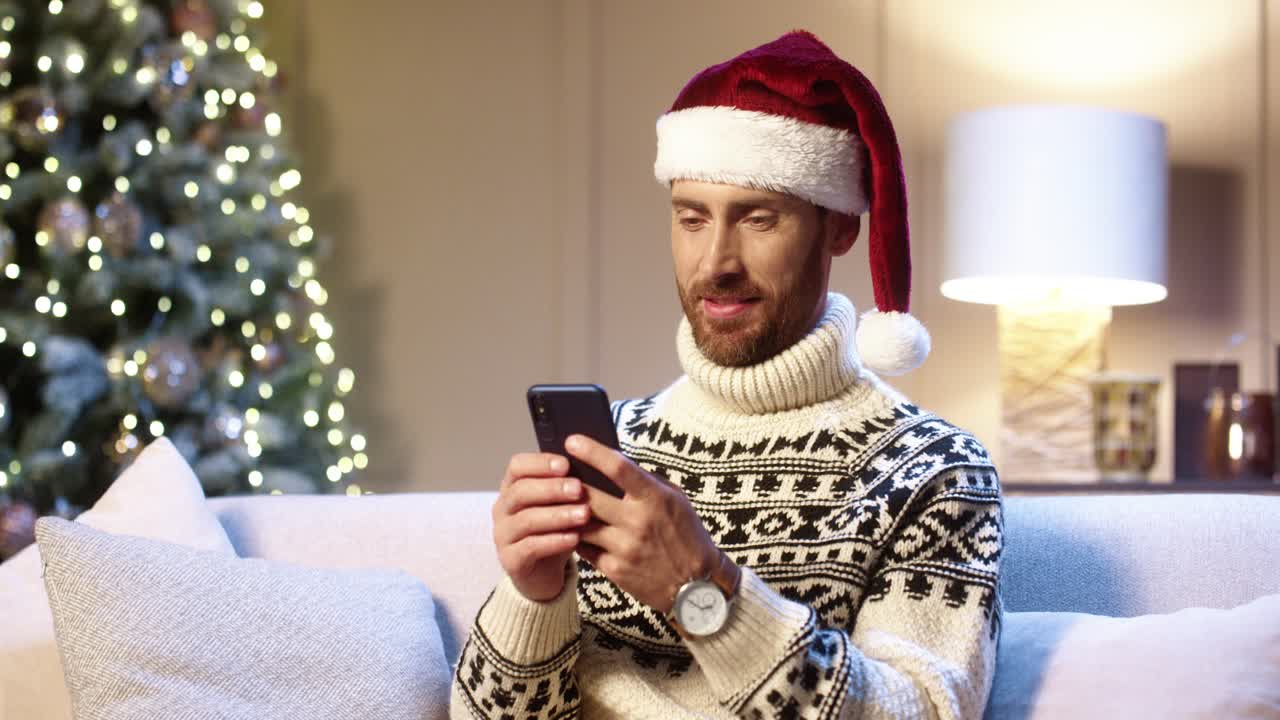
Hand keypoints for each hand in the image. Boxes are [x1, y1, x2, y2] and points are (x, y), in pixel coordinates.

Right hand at [492, 452, 590, 601]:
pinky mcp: (510, 560)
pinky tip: (575, 538)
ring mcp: (503, 535)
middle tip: (579, 489)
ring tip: (584, 514)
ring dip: (557, 515)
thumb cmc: (556, 530)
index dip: (540, 463)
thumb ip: (570, 488)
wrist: (546, 574)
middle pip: (521, 491)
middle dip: (552, 488)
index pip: (517, 466)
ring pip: (526, 520)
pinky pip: (530, 547)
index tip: (567, 464)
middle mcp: (502, 509)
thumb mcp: (562, 506)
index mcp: (512, 488)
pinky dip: (554, 540)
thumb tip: (593, 467)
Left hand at [564, 434, 722, 613]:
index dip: (592, 452)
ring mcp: (624, 547)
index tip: (572, 440)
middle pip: (589, 496)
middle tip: (554, 474)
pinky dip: (576, 536)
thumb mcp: (676, 500)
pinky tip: (571, 528)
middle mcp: (638, 522)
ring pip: (580, 523)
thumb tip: (613, 464)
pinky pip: (583, 548)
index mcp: (655, 498)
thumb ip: (646, 482)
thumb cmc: (686, 535)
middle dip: (567, 484)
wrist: (696, 585)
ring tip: (557, 502)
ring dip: (567, 512)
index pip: (619, 468)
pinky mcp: (615, 570)